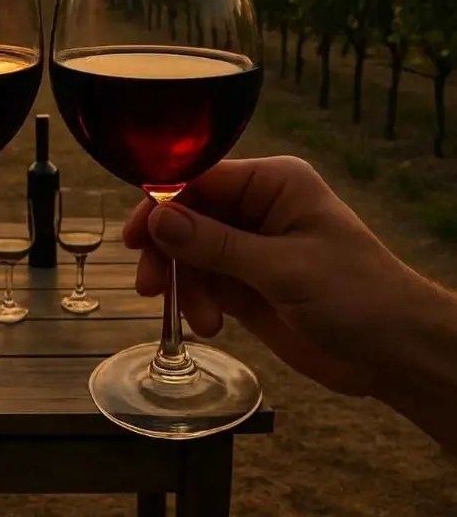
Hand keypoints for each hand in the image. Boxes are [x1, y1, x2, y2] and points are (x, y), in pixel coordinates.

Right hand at [124, 156, 425, 396]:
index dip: (162, 203)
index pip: (201, 178)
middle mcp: (257, 207)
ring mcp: (249, 245)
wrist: (395, 353)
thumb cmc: (355, 294)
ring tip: (199, 319)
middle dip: (169, 250)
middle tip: (151, 286)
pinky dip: (196, 300)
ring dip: (185, 283)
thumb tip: (157, 218)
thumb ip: (216, 244)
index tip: (135, 236)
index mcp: (273, 183)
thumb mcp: (282, 267)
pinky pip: (203, 280)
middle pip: (188, 215)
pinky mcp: (247, 282)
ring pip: (190, 251)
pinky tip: (208, 324)